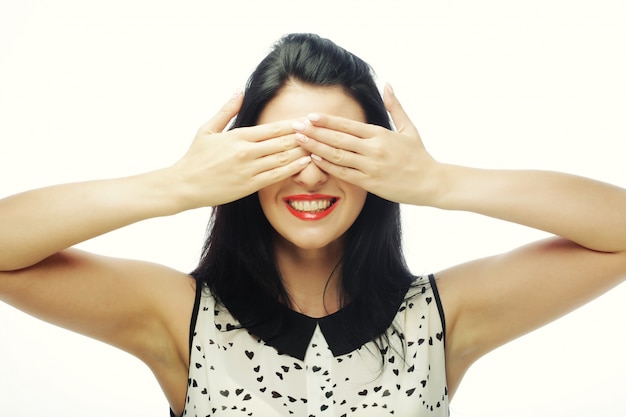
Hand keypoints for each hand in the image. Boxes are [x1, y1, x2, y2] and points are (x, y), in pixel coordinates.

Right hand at [171, 92, 310, 207]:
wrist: (184, 185)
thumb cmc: (195, 157)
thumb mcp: (207, 129)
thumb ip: (226, 110)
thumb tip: (240, 90)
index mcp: (238, 137)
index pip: (272, 128)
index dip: (292, 124)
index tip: (307, 120)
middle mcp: (246, 152)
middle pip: (282, 142)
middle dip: (303, 136)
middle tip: (319, 132)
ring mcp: (249, 170)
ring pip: (283, 158)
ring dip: (302, 151)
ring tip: (318, 145)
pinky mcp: (250, 186)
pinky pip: (277, 175)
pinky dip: (293, 168)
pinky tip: (306, 163)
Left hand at [293, 84, 440, 205]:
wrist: (431, 182)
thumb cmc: (419, 155)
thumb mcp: (409, 128)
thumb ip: (395, 106)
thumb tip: (388, 84)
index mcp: (380, 134)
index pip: (348, 125)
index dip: (327, 120)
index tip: (311, 116)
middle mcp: (373, 150)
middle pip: (338, 139)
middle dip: (315, 131)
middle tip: (296, 126)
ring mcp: (370, 167)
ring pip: (337, 156)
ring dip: (316, 147)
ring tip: (300, 140)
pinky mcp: (369, 183)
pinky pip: (344, 174)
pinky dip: (328, 166)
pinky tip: (314, 158)